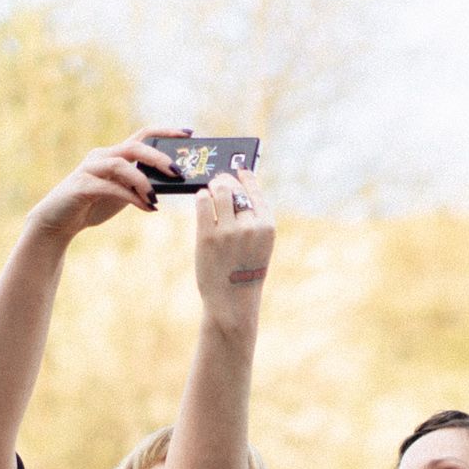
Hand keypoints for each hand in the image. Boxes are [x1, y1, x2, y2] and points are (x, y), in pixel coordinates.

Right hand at [28, 126, 184, 239]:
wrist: (60, 221)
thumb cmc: (94, 205)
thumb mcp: (123, 193)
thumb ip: (141, 185)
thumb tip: (171, 184)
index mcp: (114, 154)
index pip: (143, 135)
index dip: (166, 132)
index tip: (189, 133)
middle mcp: (102, 156)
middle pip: (134, 146)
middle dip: (159, 158)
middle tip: (178, 172)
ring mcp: (90, 169)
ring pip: (121, 164)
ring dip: (143, 181)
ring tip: (156, 198)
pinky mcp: (82, 186)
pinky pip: (111, 187)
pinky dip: (132, 198)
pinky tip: (147, 208)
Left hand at [194, 167, 273, 330]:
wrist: (233, 301)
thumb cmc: (244, 270)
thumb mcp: (257, 245)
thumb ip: (251, 219)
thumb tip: (234, 186)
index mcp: (267, 227)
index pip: (256, 191)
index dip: (246, 176)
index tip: (240, 167)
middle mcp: (250, 226)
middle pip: (234, 188)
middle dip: (224, 181)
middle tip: (218, 182)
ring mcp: (229, 230)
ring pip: (218, 191)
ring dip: (212, 189)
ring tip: (210, 193)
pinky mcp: (208, 235)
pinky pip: (202, 202)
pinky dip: (201, 199)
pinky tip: (203, 203)